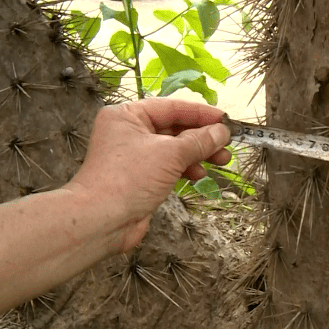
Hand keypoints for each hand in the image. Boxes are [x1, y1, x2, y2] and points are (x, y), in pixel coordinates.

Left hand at [64, 98, 231, 252]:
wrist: (101, 220)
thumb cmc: (128, 179)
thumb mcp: (170, 154)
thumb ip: (199, 140)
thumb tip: (222, 132)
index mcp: (128, 115)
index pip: (171, 107)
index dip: (201, 114)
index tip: (225, 120)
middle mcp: (129, 132)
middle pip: (174, 128)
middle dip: (203, 137)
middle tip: (226, 145)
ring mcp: (134, 156)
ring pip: (174, 148)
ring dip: (198, 154)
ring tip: (221, 161)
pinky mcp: (140, 177)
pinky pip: (169, 166)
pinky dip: (186, 168)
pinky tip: (199, 174)